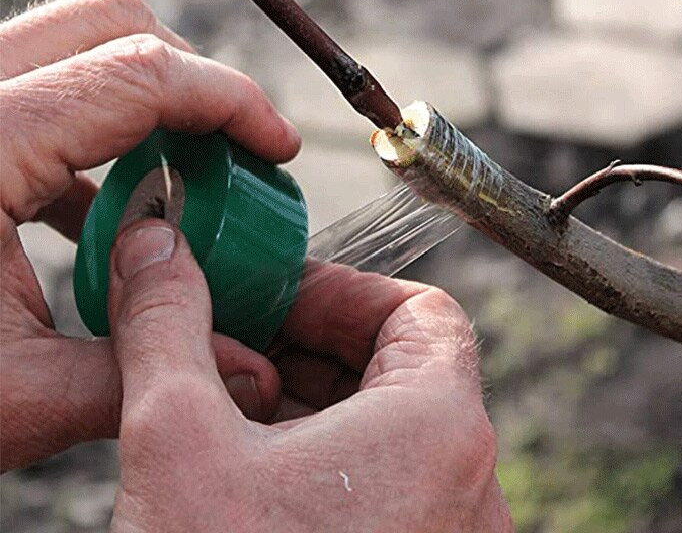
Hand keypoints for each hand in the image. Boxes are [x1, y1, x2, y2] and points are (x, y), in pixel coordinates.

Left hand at [0, 0, 300, 470]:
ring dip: (149, 99)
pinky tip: (108, 208)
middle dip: (194, 76)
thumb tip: (253, 374)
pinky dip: (100, 132)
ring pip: (78, 44)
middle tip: (232, 148)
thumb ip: (142, 373)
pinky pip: (45, 92)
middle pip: (112, 22)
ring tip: (181, 180)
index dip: (233, 100)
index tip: (279, 148)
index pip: (141, 74)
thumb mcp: (11, 397)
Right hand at [108, 220, 510, 531]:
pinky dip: (323, 461)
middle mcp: (467, 483)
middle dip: (313, 343)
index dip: (344, 290)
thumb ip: (166, 328)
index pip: (421, 310)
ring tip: (231, 405)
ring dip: (312, 402)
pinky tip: (250, 474)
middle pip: (401, 366)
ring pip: (389, 429)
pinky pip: (385, 487)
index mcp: (440, 428)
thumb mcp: (177, 442)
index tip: (277, 296)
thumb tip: (156, 251)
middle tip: (239, 341)